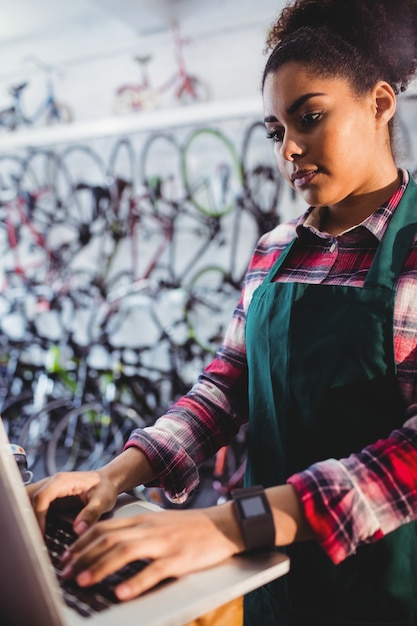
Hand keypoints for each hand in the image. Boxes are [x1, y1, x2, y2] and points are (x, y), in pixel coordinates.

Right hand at [27, 470, 117, 534]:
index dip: (37, 517)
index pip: (41, 498)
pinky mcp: (49, 498)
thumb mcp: (103, 500)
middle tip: (28, 537)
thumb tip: (78, 529)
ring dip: (25, 517)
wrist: (107, 481)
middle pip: (27, 497)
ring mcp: (48, 490)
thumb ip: (91, 513)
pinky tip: (34, 532)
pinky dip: (30, 518)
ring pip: (26, 500)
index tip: (40, 534)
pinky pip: (33, 506)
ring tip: (29, 536)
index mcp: (62, 481)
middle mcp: (52, 483)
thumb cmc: (105, 487)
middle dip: (24, 516)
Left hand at [61, 502, 242, 600]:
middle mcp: (149, 529)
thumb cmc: (188, 527)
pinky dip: (135, 582)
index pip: (103, 528)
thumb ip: (135, 532)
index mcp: (142, 520)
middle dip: (83, 557)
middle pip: (108, 539)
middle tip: (66, 573)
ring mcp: (164, 543)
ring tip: (84, 581)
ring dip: (101, 567)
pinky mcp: (179, 559)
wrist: (222, 525)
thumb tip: (107, 547)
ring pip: (125, 552)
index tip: (66, 559)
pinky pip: (154, 570)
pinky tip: (121, 593)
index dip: (81, 544)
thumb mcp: (158, 523)